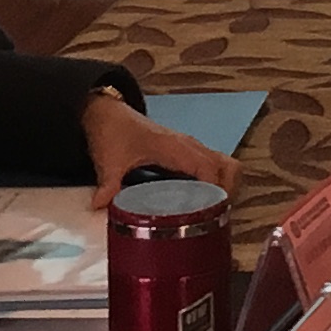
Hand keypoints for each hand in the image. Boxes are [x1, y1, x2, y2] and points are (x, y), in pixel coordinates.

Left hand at [82, 90, 235, 209]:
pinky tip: (202, 203)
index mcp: (174, 148)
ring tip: (212, 214)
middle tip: (215, 218)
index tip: (211, 217)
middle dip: (229, 194)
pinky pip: (215, 166)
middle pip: (229, 168)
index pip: (209, 171)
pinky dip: (218, 183)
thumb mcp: (108, 161)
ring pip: (226, 165)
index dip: (215, 194)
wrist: (107, 111)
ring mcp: (191, 148)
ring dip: (227, 189)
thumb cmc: (112, 131)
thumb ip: (108, 186)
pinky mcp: (187, 152)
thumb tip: (101, 208)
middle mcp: (189, 146)